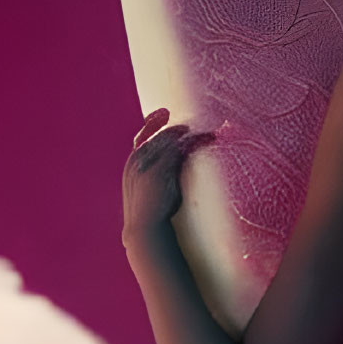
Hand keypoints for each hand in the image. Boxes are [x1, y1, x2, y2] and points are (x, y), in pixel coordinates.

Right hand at [121, 108, 210, 245]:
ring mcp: (149, 161)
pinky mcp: (162, 167)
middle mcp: (138, 158)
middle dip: (178, 129)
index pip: (142, 135)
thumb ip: (157, 175)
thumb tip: (173, 169)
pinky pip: (182, 148)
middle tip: (194, 126)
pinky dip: (197, 142)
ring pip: (172, 138)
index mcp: (132, 163)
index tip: (165, 113)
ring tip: (209, 133)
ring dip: (192, 135)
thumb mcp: (150, 191)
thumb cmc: (150, 215)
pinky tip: (210, 139)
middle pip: (161, 134)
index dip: (153, 122)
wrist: (145, 229)